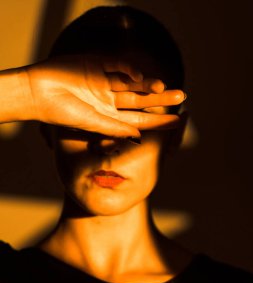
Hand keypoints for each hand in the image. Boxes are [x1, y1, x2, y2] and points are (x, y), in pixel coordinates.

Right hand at [25, 54, 185, 137]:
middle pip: (140, 99)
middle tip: (182, 96)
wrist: (37, 92)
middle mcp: (109, 100)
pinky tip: (140, 75)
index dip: (157, 121)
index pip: (138, 120)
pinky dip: (130, 69)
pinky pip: (118, 65)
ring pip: (132, 82)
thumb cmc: (61, 113)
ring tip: (163, 86)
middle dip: (160, 98)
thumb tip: (139, 136)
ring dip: (148, 83)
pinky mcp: (96, 64)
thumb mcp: (90, 122)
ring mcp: (103, 82)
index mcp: (108, 117)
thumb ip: (114, 128)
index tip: (177, 122)